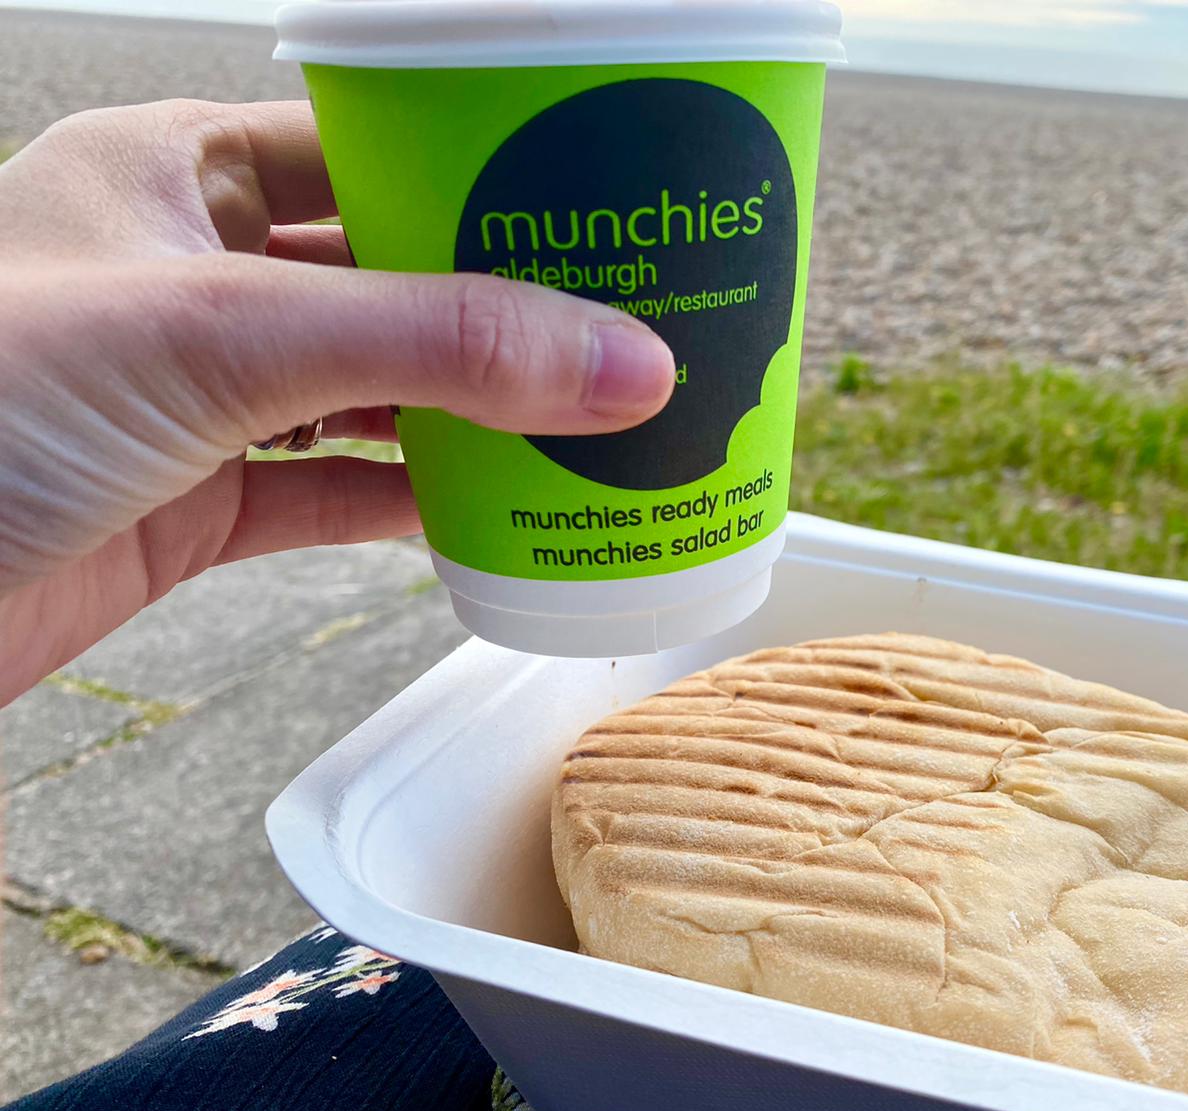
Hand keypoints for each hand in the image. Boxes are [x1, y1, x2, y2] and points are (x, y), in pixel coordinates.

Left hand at [0, 101, 675, 705]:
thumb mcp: (220, 335)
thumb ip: (436, 344)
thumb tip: (630, 362)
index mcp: (176, 175)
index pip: (368, 145)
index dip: (486, 169)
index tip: (599, 204)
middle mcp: (192, 277)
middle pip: (389, 276)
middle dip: (503, 307)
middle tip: (626, 324)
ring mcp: (196, 396)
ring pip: (374, 390)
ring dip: (473, 413)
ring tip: (591, 420)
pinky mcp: (196, 502)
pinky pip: (338, 491)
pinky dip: (419, 503)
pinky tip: (500, 507)